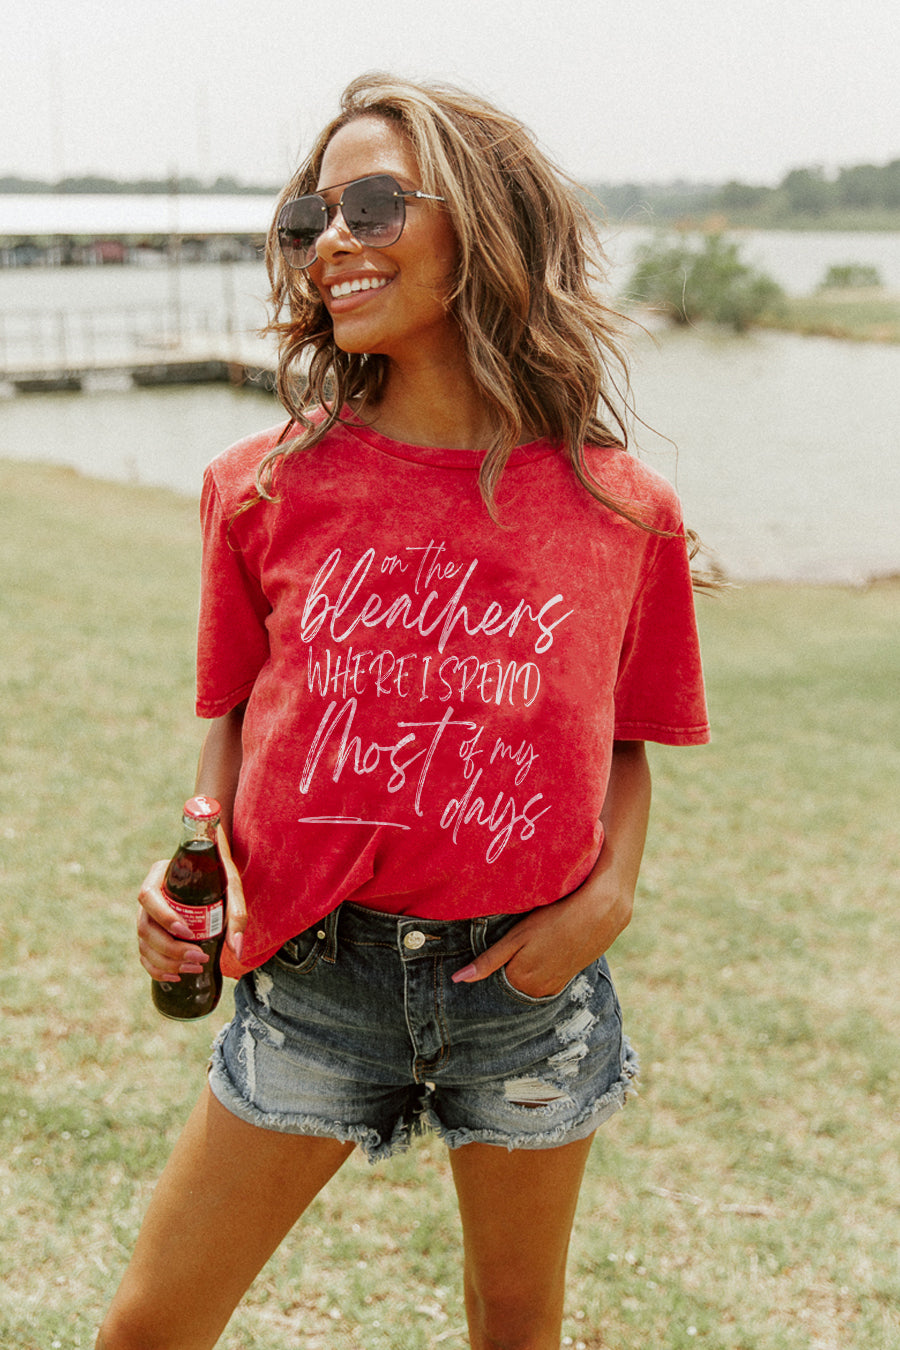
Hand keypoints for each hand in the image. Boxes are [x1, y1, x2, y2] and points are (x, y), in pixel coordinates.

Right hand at [136, 831, 246, 981]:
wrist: (215, 869)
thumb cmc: (221, 874)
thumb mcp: (231, 887)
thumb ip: (237, 915)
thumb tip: (237, 950)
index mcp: (160, 874)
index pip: (148, 896)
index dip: (164, 918)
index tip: (188, 932)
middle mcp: (149, 895)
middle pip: (145, 927)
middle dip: (170, 949)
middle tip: (199, 958)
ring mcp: (147, 915)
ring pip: (143, 944)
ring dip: (166, 963)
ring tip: (195, 969)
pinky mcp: (151, 931)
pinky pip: (144, 954)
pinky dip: (157, 970)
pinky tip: (176, 976)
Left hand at [451, 883, 633, 999]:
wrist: (600, 913)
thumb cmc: (554, 919)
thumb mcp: (516, 937)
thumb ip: (487, 961)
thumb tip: (457, 980)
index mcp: (520, 981)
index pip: (491, 984)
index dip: (485, 968)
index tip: (480, 955)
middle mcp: (536, 991)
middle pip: (509, 984)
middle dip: (503, 971)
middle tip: (506, 946)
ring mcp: (554, 987)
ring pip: (527, 982)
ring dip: (521, 970)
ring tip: (524, 948)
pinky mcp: (566, 978)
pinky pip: (544, 980)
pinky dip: (538, 969)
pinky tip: (540, 951)